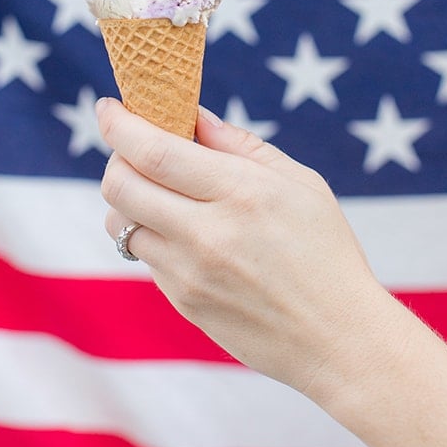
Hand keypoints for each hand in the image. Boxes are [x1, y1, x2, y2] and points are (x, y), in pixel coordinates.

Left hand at [96, 98, 384, 397]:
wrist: (339, 339)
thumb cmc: (325, 250)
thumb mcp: (298, 182)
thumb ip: (238, 144)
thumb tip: (191, 115)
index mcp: (241, 192)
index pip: (153, 151)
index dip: (118, 124)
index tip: (107, 107)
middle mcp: (207, 233)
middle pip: (120, 185)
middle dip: (116, 157)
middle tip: (133, 149)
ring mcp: (189, 273)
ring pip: (120, 223)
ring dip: (128, 200)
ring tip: (161, 193)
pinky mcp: (183, 302)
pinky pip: (144, 255)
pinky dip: (149, 233)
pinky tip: (184, 233)